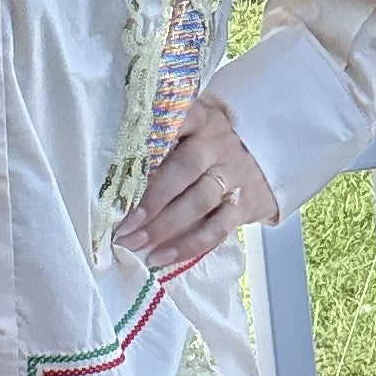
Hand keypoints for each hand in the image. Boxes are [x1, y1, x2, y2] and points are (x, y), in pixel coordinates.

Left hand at [113, 95, 276, 270]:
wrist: (264, 158)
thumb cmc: (210, 144)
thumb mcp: (191, 125)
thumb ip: (161, 134)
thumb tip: (111, 159)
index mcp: (200, 119)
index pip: (175, 122)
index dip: (148, 142)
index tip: (122, 166)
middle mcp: (217, 144)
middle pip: (184, 169)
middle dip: (152, 199)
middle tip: (124, 223)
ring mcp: (233, 175)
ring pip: (199, 202)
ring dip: (164, 226)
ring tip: (135, 243)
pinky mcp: (244, 205)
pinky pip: (216, 228)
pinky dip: (188, 245)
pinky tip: (161, 256)